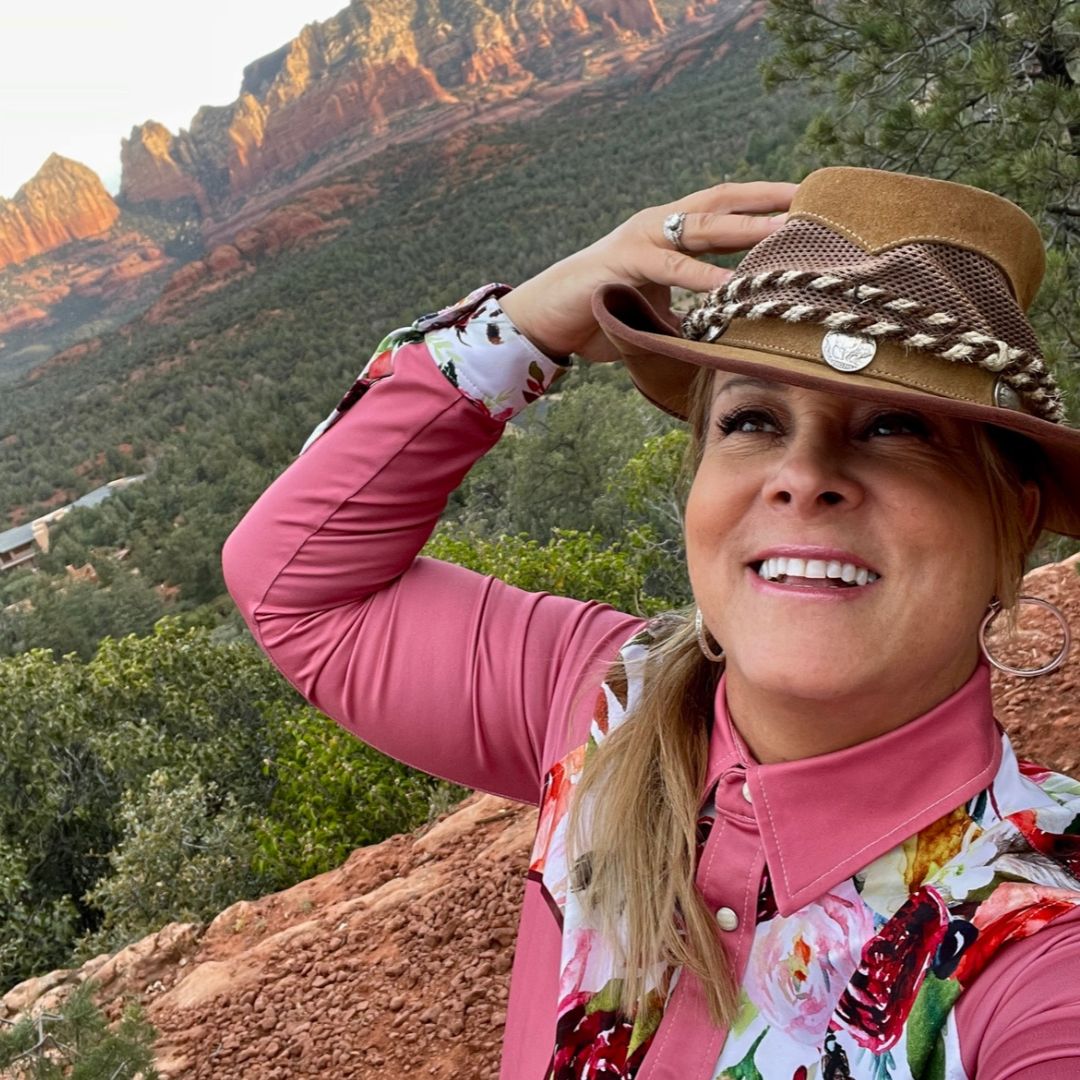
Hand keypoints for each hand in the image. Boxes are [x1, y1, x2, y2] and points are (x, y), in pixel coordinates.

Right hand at [500, 180, 797, 362]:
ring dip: (748, 227)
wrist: (546, 318)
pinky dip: (704, 276)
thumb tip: (734, 337)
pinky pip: (671, 268)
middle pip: (724, 202)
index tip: (812, 204)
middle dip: (770, 201)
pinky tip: (732, 285)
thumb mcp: (659, 310)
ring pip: (703, 226)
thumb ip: (693, 313)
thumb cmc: (603, 314)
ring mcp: (640, 239)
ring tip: (787, 230)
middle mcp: (658, 225)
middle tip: (816, 203)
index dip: (768, 202)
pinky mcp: (622, 262)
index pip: (727, 206)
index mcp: (668, 232)